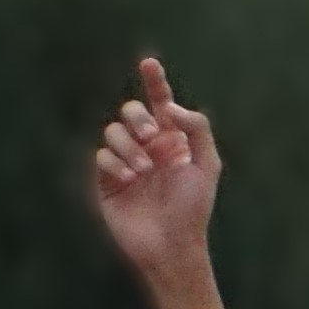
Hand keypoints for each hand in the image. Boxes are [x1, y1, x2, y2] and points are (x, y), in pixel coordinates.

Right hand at [89, 55, 222, 281]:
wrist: (171, 245)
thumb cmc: (193, 209)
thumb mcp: (207, 165)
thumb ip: (196, 129)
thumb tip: (171, 107)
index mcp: (172, 140)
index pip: (161, 103)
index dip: (154, 82)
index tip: (148, 63)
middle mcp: (147, 147)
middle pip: (131, 111)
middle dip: (137, 117)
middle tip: (151, 137)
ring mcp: (125, 162)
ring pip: (113, 131)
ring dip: (128, 147)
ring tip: (143, 172)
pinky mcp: (107, 180)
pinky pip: (101, 156)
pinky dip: (115, 164)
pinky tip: (129, 181)